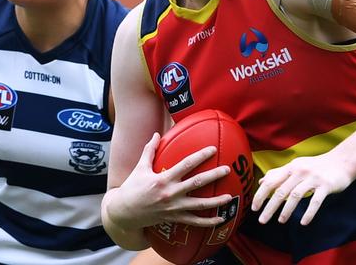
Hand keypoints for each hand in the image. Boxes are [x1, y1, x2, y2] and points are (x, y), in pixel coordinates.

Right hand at [110, 133, 232, 229]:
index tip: (213, 150)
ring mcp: (173, 208)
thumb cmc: (132, 187)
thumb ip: (149, 150)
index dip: (200, 156)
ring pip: (199, 205)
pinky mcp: (174, 219)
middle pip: (197, 183)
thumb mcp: (140, 167)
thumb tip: (156, 134)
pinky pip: (194, 221)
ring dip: (216, 201)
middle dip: (214, 175)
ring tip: (230, 196)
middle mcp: (170, 193)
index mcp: (163, 179)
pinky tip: (221, 219)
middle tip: (227, 169)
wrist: (125, 212)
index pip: (186, 165)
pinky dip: (208, 221)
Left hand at [250, 153, 352, 225]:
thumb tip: (261, 182)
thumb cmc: (316, 166)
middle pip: (281, 191)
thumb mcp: (296, 166)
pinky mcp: (326, 186)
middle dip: (270, 207)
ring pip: (296, 196)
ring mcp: (313, 178)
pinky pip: (315, 201)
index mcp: (291, 167)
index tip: (254, 208)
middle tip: (262, 220)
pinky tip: (303, 223)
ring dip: (286, 210)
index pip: (271, 182)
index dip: (261, 195)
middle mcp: (300, 171)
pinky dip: (309, 213)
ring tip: (280, 222)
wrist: (342, 161)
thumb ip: (278, 174)